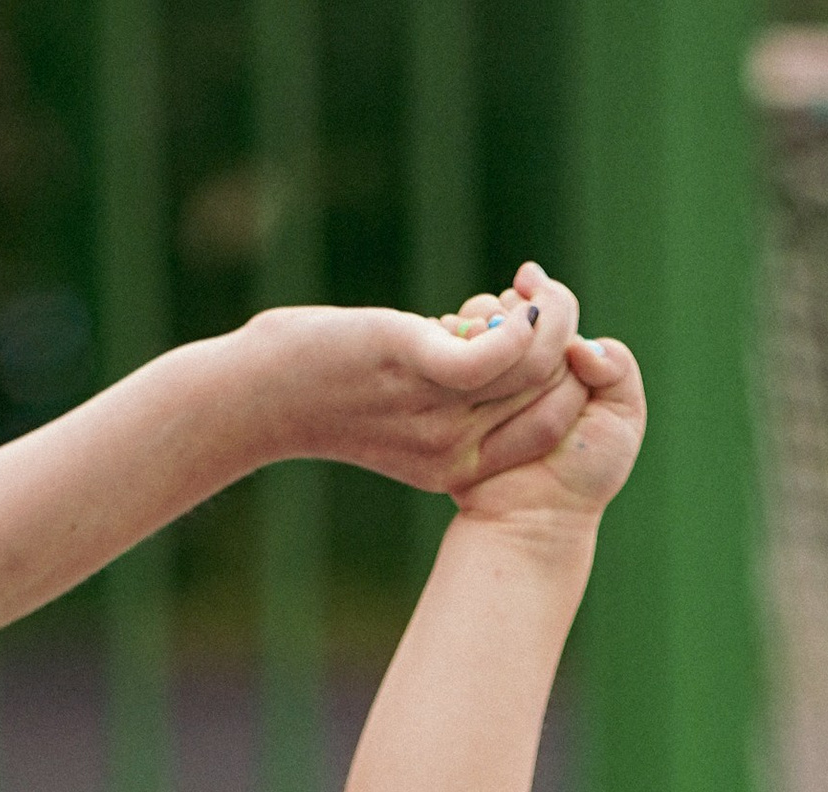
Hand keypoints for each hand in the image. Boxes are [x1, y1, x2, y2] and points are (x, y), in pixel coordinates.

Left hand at [241, 263, 589, 494]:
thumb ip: (444, 393)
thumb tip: (479, 341)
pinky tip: (516, 301)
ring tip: (531, 288)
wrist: (259, 396)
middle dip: (564, 340)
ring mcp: (438, 415)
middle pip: (549, 399)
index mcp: (457, 467)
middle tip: (545, 299)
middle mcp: (455, 451)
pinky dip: (519, 324)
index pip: (546, 432)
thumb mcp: (397, 407)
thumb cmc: (323, 389)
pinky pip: (494, 354)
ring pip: (531, 368)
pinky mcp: (416, 368)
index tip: (548, 337)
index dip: (568, 381)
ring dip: (547, 319)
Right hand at [451, 314, 644, 523]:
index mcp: (565, 362)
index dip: (545, 300)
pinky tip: (464, 338)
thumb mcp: (622, 420)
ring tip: (488, 328)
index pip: (552, 310)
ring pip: (484, 322)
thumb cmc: (585, 473)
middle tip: (514, 315)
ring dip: (486, 316)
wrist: (535, 518)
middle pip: (515, 309)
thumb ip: (618, 370)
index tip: (534, 294)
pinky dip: (461, 339)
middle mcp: (527, 366)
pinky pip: (457, 351)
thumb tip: (580, 343)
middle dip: (515, 307)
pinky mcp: (459, 395)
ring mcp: (490, 379)